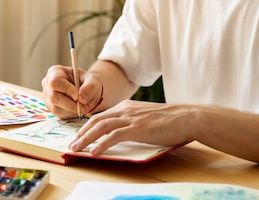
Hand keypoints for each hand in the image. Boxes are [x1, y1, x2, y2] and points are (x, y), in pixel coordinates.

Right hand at [41, 65, 103, 118]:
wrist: (86, 91)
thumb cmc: (87, 82)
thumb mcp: (93, 80)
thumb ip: (90, 86)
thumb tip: (82, 98)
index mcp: (55, 72)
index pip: (55, 82)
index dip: (66, 90)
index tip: (78, 96)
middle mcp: (48, 84)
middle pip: (53, 96)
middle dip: (70, 104)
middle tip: (83, 106)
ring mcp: (47, 96)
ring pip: (56, 107)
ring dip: (71, 110)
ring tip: (83, 106)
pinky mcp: (51, 107)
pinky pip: (58, 114)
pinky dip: (70, 113)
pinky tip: (77, 109)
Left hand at [68, 99, 191, 153]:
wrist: (186, 117)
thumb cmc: (169, 120)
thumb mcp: (146, 117)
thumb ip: (132, 121)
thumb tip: (121, 133)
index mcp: (127, 106)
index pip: (101, 115)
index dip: (87, 126)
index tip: (79, 135)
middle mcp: (126, 109)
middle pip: (96, 120)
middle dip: (81, 133)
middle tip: (72, 143)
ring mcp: (131, 118)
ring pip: (101, 127)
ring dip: (86, 138)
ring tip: (77, 148)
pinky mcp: (138, 128)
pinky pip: (114, 136)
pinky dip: (101, 144)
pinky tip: (95, 152)